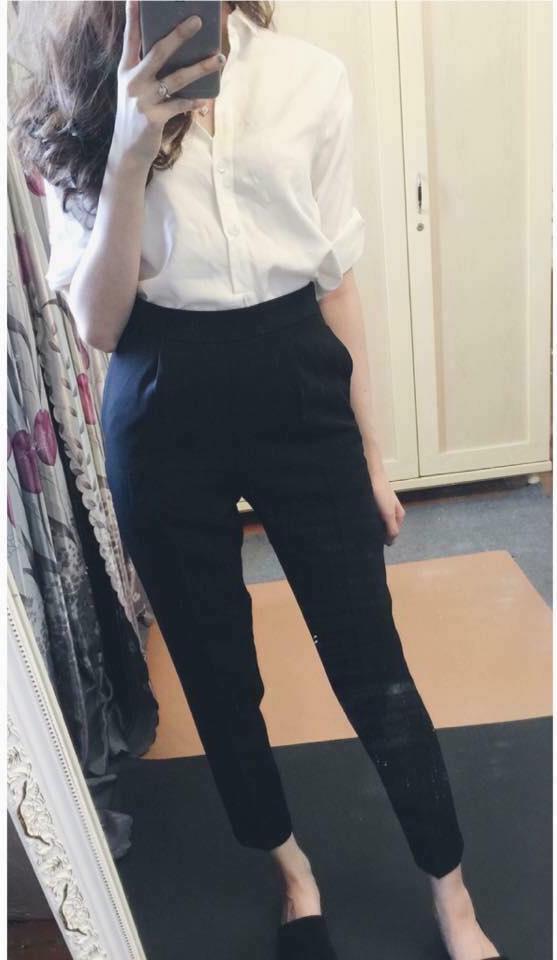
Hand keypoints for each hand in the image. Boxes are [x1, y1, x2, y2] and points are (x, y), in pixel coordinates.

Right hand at [112, 0, 224, 168]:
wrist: (127, 151)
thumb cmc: (135, 116)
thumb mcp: (134, 90)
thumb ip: (146, 70)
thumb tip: (173, 50)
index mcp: (126, 70)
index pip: (131, 37)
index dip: (133, 16)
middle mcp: (133, 81)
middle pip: (158, 51)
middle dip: (179, 35)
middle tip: (197, 21)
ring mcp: (143, 99)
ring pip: (176, 78)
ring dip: (200, 68)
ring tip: (218, 59)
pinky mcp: (153, 117)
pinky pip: (180, 105)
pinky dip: (194, 102)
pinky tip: (206, 99)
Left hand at [370, 470, 405, 544]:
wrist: (371, 474)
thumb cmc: (382, 493)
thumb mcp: (388, 513)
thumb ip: (392, 528)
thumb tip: (391, 542)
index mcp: (399, 514)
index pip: (394, 532)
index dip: (387, 539)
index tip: (376, 543)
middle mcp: (391, 511)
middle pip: (386, 527)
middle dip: (379, 532)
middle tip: (369, 536)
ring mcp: (383, 506)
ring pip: (378, 521)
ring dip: (372, 525)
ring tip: (364, 528)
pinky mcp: (374, 502)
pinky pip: (371, 515)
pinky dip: (367, 518)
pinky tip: (361, 519)